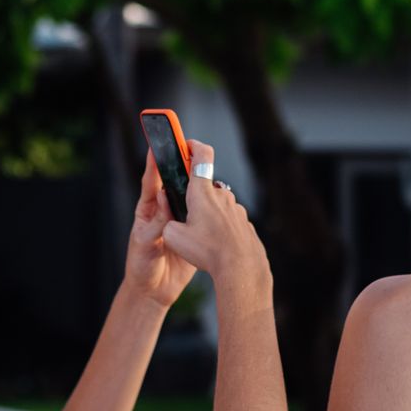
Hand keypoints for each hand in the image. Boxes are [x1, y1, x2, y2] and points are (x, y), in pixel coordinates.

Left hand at [124, 146, 198, 309]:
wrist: (154, 291)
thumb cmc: (141, 267)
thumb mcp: (144, 244)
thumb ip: (155, 222)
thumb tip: (164, 197)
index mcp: (147, 211)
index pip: (151, 181)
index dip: (154, 162)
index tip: (158, 144)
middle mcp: (163, 211)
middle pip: (172, 183)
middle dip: (180, 165)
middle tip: (189, 147)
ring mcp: (179, 221)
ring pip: (189, 197)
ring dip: (196, 183)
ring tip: (206, 167)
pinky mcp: (192, 232)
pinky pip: (200, 215)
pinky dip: (208, 205)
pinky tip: (217, 196)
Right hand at [161, 140, 268, 288]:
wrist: (241, 266)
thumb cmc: (208, 251)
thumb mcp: (174, 238)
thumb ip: (167, 223)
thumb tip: (170, 222)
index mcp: (202, 191)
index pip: (201, 154)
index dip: (193, 145)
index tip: (186, 144)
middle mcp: (221, 195)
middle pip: (205, 186)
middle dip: (193, 197)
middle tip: (185, 215)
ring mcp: (235, 208)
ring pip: (217, 205)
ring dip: (207, 215)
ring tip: (201, 238)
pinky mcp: (244, 222)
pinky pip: (227, 220)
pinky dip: (220, 228)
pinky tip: (216, 246)